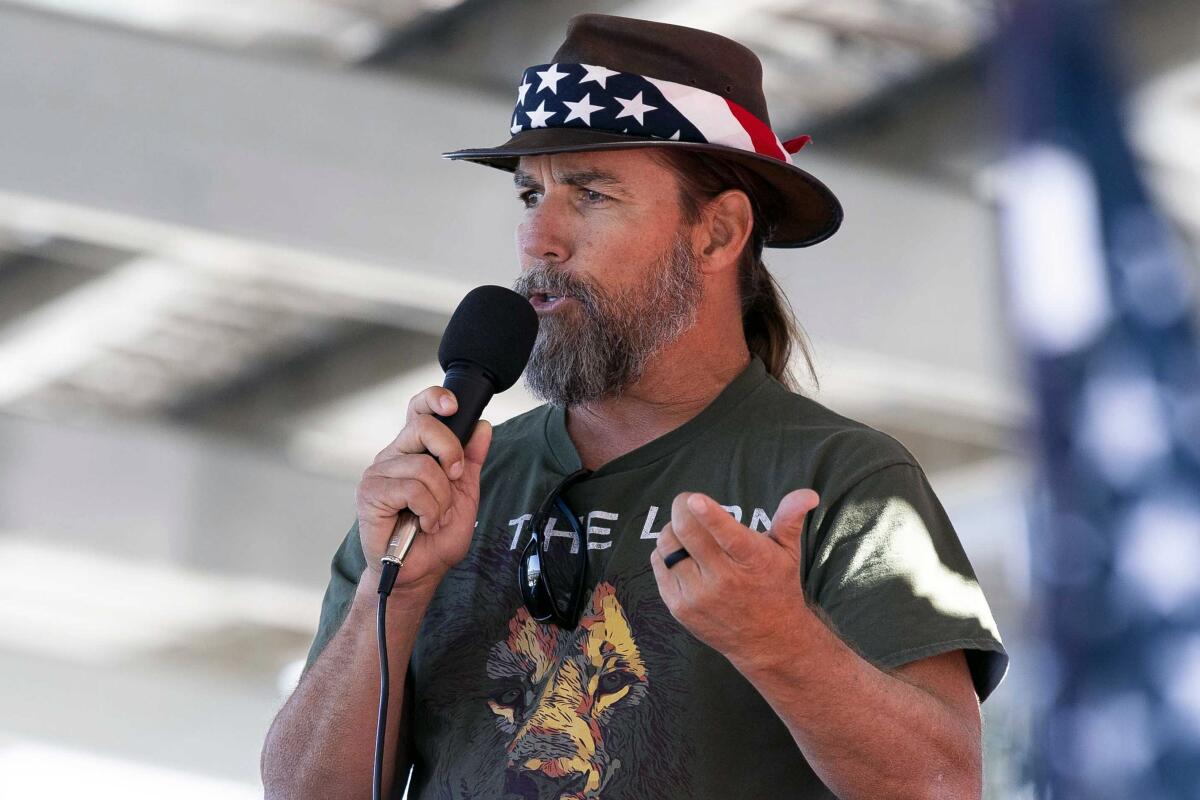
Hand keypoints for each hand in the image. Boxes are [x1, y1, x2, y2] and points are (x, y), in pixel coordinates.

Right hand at [355, 386, 491, 595]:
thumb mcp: (464, 494)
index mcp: (413, 450)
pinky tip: (422, 523)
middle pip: (424, 426)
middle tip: (454, 481)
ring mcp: (378, 473)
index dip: (434, 399)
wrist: (420, 572)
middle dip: (451, 453)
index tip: (453, 406)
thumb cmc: (437, 536)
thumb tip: (481, 426)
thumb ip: (470, 460)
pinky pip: (412, 488)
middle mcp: (393, 456)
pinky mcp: (370, 493)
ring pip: (423, 465)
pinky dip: (428, 510)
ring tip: (434, 517)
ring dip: (441, 498)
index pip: (418, 410)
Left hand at [650, 489, 819, 662]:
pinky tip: (682, 555)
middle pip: (686, 534)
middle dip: (681, 509)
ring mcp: (698, 595)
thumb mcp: (788, 552)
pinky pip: (659, 564)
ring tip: (687, 532)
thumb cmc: (777, 587)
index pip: (727, 535)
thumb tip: (809, 493)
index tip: (695, 499)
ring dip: (673, 530)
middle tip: (688, 503)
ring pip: (667, 545)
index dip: (708, 515)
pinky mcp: (679, 607)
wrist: (768, 640)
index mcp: (751, 560)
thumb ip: (791, 518)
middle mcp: (723, 579)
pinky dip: (665, 552)